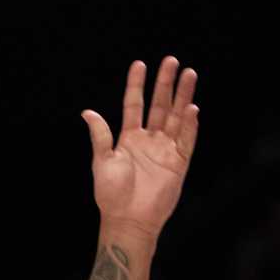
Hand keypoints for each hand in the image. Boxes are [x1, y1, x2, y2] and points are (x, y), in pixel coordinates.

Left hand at [83, 56, 198, 242]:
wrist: (127, 218)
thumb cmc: (111, 193)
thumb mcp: (102, 160)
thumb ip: (100, 135)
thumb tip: (87, 112)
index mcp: (128, 138)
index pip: (134, 104)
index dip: (137, 85)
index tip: (140, 64)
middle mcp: (149, 140)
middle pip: (160, 105)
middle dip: (165, 83)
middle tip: (172, 61)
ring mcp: (165, 150)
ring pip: (177, 117)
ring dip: (182, 96)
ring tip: (189, 74)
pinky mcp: (179, 163)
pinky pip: (186, 139)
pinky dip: (190, 124)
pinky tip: (192, 107)